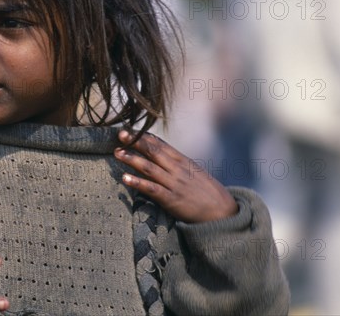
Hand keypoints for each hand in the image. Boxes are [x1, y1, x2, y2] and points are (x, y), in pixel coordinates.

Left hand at [114, 130, 237, 222]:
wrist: (222, 211)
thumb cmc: (205, 191)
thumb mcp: (192, 171)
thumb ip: (175, 162)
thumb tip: (158, 152)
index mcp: (182, 161)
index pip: (160, 144)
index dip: (144, 136)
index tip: (129, 129)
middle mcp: (177, 169)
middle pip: (153, 152)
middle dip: (135, 142)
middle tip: (119, 134)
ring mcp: (174, 184)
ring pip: (149, 168)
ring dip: (132, 159)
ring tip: (117, 152)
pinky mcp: (171, 199)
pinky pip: (152, 189)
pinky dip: (138, 183)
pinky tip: (125, 178)